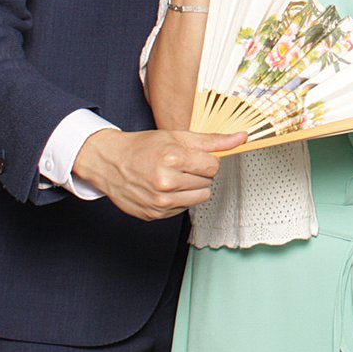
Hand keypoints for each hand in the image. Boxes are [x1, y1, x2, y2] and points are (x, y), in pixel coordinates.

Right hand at [71, 128, 244, 220]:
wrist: (110, 162)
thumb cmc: (144, 147)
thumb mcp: (178, 136)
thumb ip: (213, 140)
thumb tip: (242, 138)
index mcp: (172, 159)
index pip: (213, 166)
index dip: (206, 160)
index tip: (194, 157)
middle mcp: (165, 183)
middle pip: (208, 182)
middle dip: (199, 173)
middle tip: (180, 165)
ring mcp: (159, 202)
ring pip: (200, 197)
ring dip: (192, 187)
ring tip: (174, 177)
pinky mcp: (154, 215)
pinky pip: (184, 208)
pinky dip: (180, 199)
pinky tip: (164, 188)